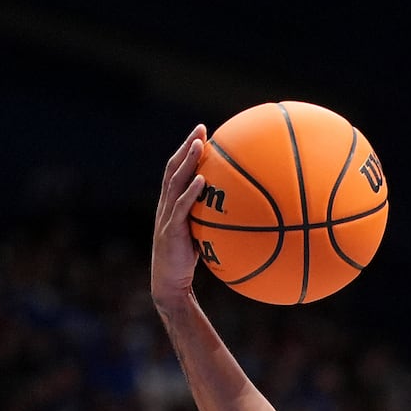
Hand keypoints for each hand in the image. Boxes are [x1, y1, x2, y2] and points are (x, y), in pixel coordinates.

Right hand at [152, 125, 207, 309]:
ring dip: (187, 162)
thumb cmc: (189, 260)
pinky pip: (181, 207)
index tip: (203, 132)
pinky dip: (191, 192)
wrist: (170, 282)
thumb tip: (245, 212)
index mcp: (172, 203)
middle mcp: (166, 204)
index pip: (178, 170)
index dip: (187, 150)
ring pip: (175, 182)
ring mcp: (167, 216)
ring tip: (200, 144)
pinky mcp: (171, 230)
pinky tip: (202, 180)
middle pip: (174, 168)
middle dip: (187, 146)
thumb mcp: (203, 234)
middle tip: (201, 128)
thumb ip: (214, 219)